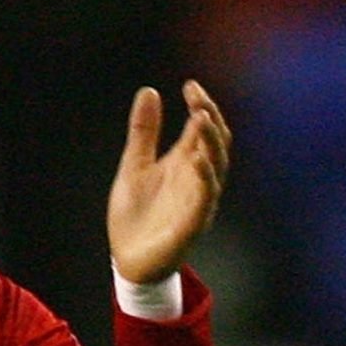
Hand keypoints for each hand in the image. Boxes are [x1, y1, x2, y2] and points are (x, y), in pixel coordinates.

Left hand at [108, 80, 230, 284]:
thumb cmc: (135, 215)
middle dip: (210, 117)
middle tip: (197, 96)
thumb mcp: (134, 165)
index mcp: (185, 164)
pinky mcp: (192, 225)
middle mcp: (197, 180)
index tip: (190, 85)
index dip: (201, 105)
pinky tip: (197, 158)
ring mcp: (197, 202)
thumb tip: (150, 91)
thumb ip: (143, 132)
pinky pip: (205, 199)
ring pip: (217, 167)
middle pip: (216, 143)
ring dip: (211, 142)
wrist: (128, 261)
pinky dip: (204, 177)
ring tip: (201, 117)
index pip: (203, 129)